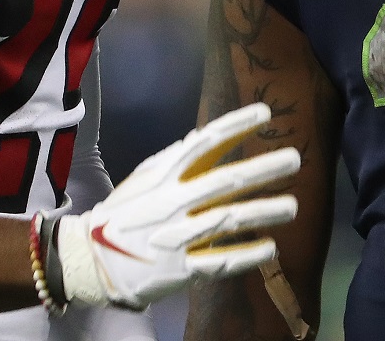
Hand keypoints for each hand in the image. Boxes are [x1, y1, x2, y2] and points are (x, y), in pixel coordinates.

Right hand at [51, 103, 299, 309]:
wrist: (90, 260)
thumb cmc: (124, 212)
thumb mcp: (144, 178)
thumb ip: (175, 160)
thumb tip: (206, 138)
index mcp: (164, 175)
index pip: (205, 142)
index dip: (236, 125)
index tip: (265, 114)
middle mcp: (173, 202)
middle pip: (226, 181)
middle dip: (263, 169)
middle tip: (295, 158)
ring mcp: (178, 236)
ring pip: (229, 220)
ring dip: (264, 211)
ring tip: (293, 206)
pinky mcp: (180, 269)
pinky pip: (220, 261)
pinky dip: (247, 255)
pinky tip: (271, 247)